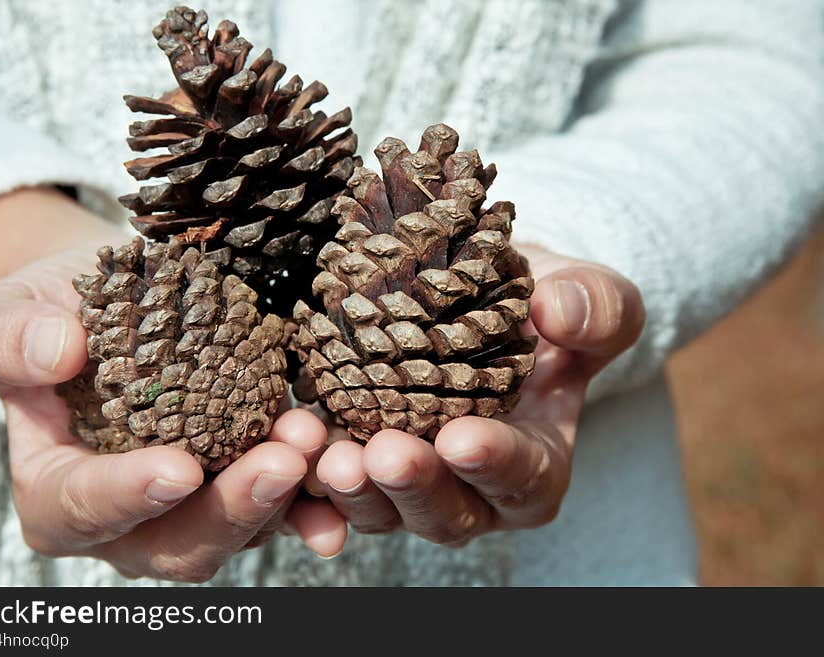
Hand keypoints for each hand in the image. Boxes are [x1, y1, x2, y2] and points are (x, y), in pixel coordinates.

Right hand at [0, 188, 346, 580]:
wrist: (118, 302)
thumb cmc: (55, 311)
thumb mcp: (9, 309)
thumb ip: (9, 336)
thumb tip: (55, 351)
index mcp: (57, 487)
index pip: (81, 509)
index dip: (127, 497)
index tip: (176, 469)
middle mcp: (129, 515)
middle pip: (176, 542)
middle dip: (231, 509)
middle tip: (280, 463)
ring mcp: (194, 504)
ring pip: (240, 527)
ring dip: (285, 495)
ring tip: (314, 439)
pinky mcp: (244, 478)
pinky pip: (284, 502)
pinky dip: (317, 493)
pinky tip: (346, 465)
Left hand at [315, 244, 644, 545]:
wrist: (481, 298)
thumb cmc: (542, 303)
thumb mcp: (588, 295)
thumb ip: (597, 308)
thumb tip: (556, 311)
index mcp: (536, 462)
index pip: (523, 478)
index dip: (494, 464)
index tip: (461, 439)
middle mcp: (472, 489)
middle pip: (445, 511)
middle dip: (413, 485)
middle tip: (382, 453)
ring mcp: (410, 482)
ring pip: (380, 509)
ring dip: (352, 490)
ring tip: (327, 455)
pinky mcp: (359, 461)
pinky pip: (329, 488)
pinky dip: (305, 480)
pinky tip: (287, 449)